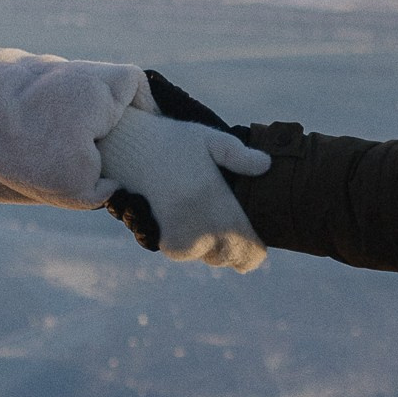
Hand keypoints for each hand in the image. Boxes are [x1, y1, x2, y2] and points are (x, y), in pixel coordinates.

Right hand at [96, 104, 269, 271]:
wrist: (131, 152)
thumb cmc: (176, 144)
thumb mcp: (208, 139)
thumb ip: (238, 154)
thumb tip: (266, 165)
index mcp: (212, 199)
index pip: (248, 248)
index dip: (257, 248)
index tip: (260, 238)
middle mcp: (195, 226)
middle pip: (232, 257)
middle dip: (240, 248)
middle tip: (239, 228)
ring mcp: (179, 238)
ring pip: (212, 257)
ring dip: (217, 246)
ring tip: (214, 219)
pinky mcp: (164, 243)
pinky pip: (190, 253)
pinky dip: (196, 244)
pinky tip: (195, 223)